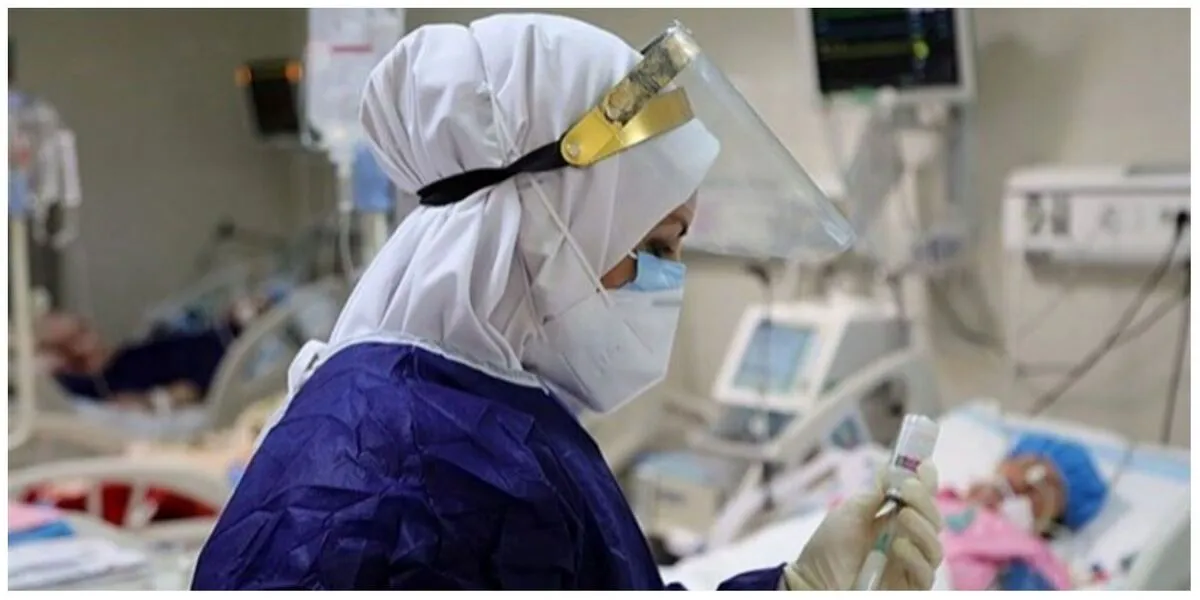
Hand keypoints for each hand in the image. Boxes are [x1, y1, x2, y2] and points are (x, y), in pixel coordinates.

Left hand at [781, 463, 943, 590]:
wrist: (813, 580)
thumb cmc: (828, 548)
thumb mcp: (849, 513)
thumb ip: (875, 495)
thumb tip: (893, 469)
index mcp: (893, 520)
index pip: (919, 501)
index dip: (927, 483)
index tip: (925, 465)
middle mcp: (907, 541)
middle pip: (933, 520)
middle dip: (925, 501)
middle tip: (909, 489)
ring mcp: (910, 565)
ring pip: (935, 546)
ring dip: (923, 527)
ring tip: (903, 516)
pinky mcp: (909, 587)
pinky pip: (926, 573)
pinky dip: (916, 558)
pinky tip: (898, 547)